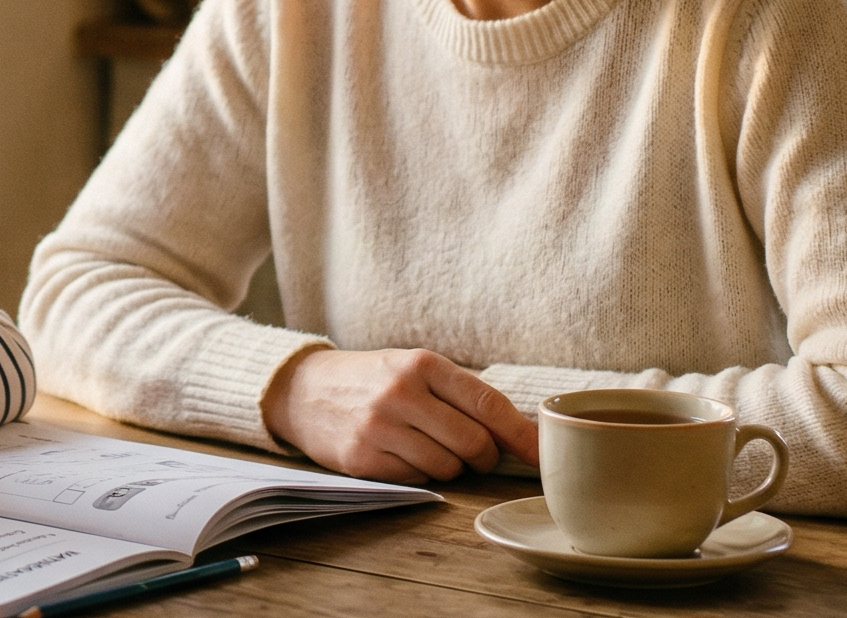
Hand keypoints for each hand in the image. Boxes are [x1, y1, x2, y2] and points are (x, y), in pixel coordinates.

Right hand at [261, 347, 538, 482]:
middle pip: (474, 444)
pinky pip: (417, 480)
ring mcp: (379, 427)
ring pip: (448, 467)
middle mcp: (401, 393)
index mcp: (422, 364)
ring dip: (450, 467)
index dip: (522, 435)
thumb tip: (519, 434)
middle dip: (484, 458)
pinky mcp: (363, 458)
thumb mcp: (413, 368)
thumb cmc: (372, 380)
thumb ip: (460, 394)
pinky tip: (401, 455)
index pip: (488, 404)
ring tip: (428, 448)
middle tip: (476, 455)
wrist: (303, 391)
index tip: (543, 455)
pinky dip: (419, 474)